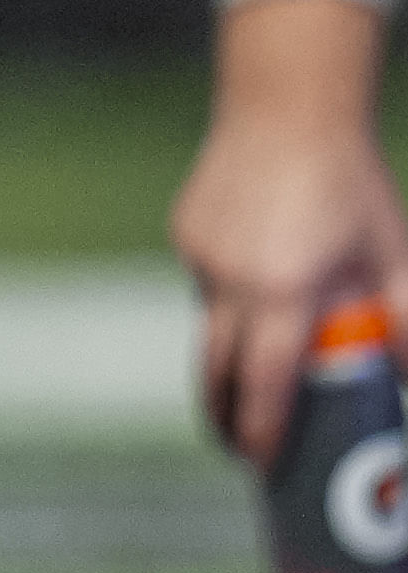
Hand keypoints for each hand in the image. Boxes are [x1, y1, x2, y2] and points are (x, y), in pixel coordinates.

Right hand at [176, 0, 407, 464]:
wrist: (287, 108)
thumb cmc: (352, 186)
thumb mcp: (393, 258)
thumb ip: (402, 323)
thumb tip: (403, 381)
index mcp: (282, 291)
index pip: (266, 383)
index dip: (263, 431)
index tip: (263, 465)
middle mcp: (230, 279)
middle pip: (213, 372)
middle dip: (226, 416)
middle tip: (245, 447)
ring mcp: (200, 256)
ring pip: (209, 328)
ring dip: (230, 356)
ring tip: (259, 368)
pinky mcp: (186, 234)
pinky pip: (206, 286)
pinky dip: (229, 299)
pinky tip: (259, 272)